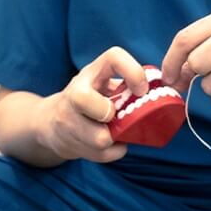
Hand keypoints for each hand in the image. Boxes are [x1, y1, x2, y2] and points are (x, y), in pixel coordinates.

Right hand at [35, 47, 148, 162]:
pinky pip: (103, 154)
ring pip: (100, 137)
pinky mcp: (68, 142)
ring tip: (115, 133)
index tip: (141, 90)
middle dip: (107, 113)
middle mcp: (75, 91)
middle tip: (114, 116)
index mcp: (92, 72)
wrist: (50, 124)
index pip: (113, 56)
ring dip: (116, 139)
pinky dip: (113, 152)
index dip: (132, 72)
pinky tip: (109, 144)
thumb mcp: (102, 86)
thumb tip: (159, 94)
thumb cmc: (88, 102)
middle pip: (82, 99)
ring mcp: (68, 118)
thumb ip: (125, 88)